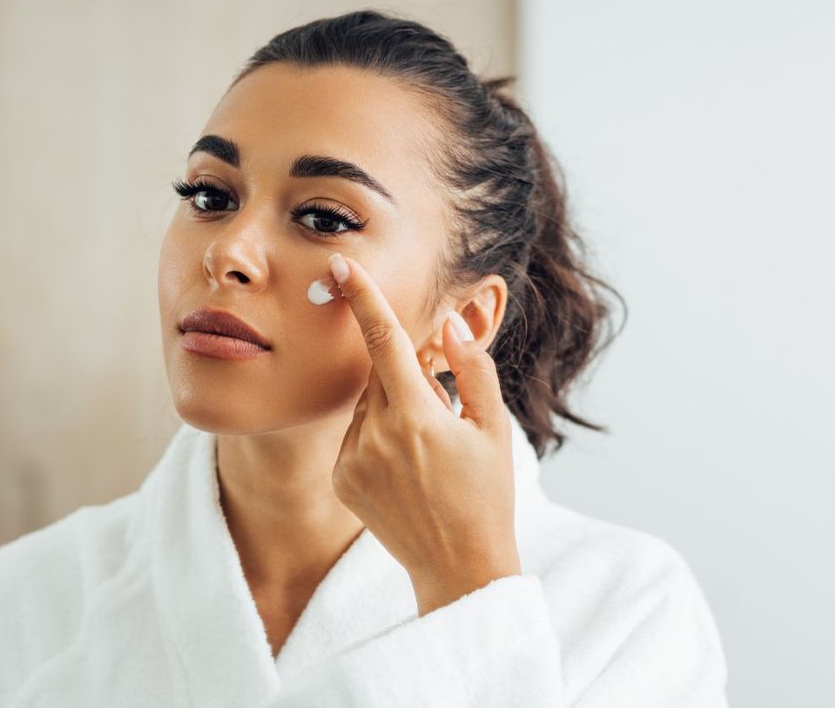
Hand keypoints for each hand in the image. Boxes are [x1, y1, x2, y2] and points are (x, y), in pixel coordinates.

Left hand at [326, 253, 520, 616]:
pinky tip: (405, 468)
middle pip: (379, 375)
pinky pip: (353, 436)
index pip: (384, 343)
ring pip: (365, 406)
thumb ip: (472, 370)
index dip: (362, 300)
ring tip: (426, 452)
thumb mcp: (494, 429)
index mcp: (416, 418)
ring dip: (391, 409)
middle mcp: (375, 436)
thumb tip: (449, 325)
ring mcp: (353, 460)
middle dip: (405, 377)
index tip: (341, 267)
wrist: (458, 566)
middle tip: (440, 409)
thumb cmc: (486, 495)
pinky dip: (376, 436)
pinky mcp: (340, 479)